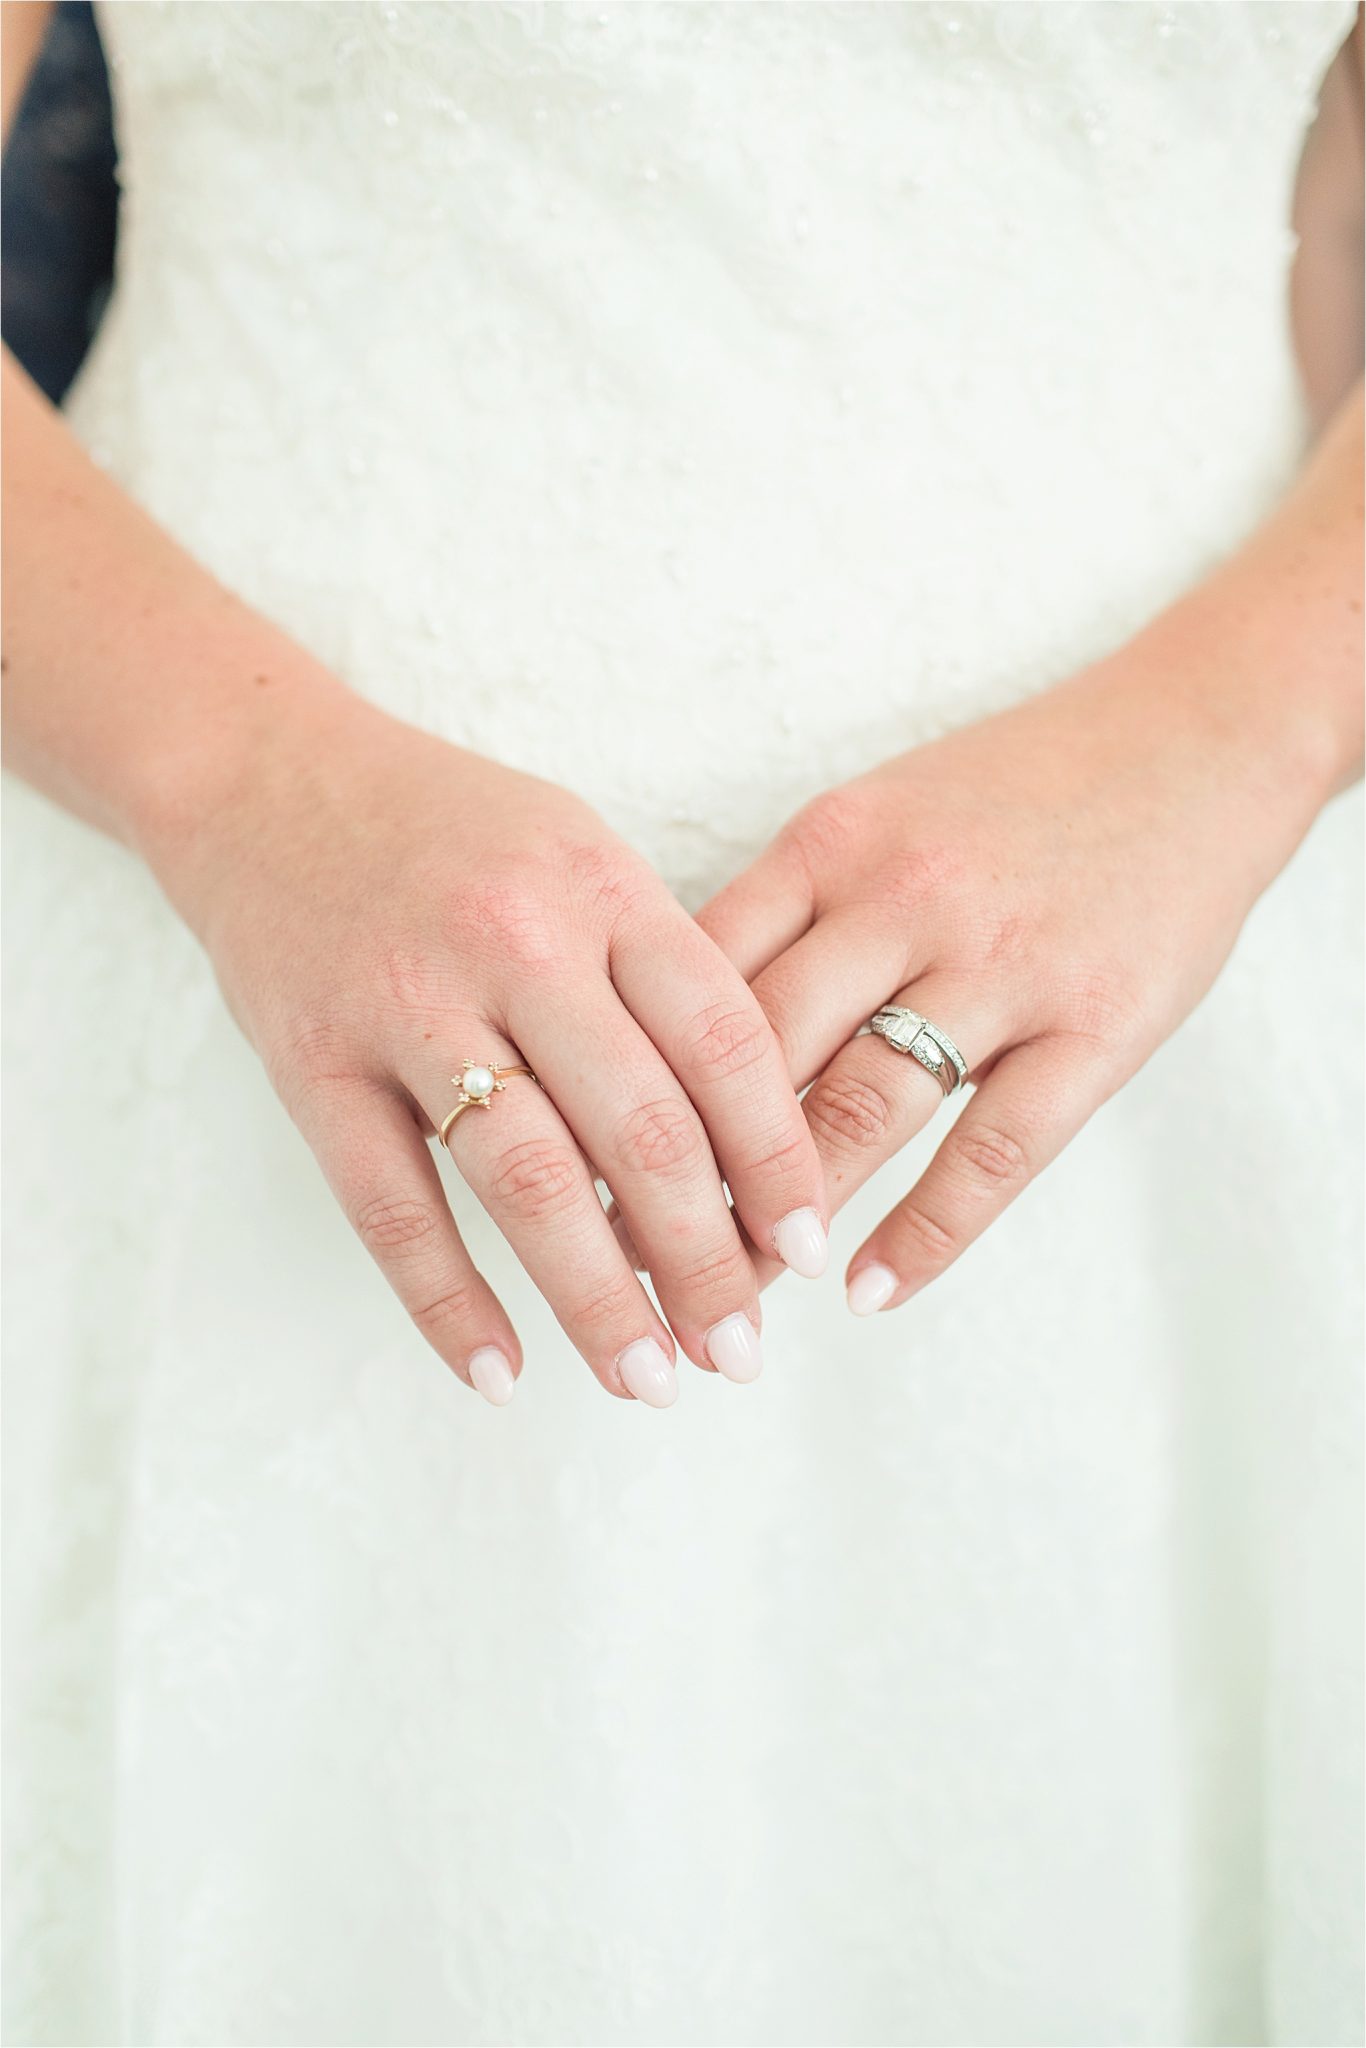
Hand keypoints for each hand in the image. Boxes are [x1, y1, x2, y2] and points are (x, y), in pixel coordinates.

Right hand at [161, 691, 827, 1404]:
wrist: (264, 776)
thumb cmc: (451, 833)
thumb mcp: (579, 858)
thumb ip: (656, 977)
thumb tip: (739, 1151)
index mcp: (600, 888)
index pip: (724, 1041)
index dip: (777, 1159)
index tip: (806, 1249)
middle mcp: (515, 940)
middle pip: (641, 1128)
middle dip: (705, 1260)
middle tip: (740, 1349)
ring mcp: (406, 1001)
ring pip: (527, 1179)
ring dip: (598, 1300)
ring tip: (649, 1381)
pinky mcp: (311, 1062)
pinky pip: (389, 1207)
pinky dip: (448, 1303)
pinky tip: (501, 1373)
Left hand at [697, 628, 1334, 1311]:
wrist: (1192, 742)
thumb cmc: (1011, 795)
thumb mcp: (876, 818)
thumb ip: (786, 915)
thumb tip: (669, 1039)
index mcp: (832, 844)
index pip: (697, 982)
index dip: (630, 1085)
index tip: (580, 1170)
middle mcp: (903, 898)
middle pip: (759, 1058)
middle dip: (687, 1175)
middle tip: (631, 1264)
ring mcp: (1003, 963)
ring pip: (863, 1109)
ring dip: (786, 1218)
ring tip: (734, 1299)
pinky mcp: (1097, 1025)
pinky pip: (994, 1151)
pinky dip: (924, 1232)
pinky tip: (866, 1288)